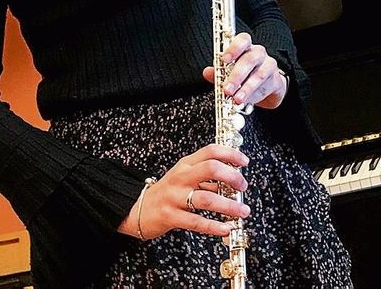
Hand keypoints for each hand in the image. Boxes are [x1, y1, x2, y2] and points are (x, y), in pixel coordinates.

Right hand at [119, 144, 249, 239]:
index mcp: (185, 165)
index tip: (244, 162)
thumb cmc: (166, 193)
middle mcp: (180, 178)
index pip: (210, 151)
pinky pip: (196, 222)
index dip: (231, 155)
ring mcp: (174, 197)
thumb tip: (232, 180)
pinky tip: (225, 228)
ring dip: (229, 206)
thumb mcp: (184, 177)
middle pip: (211, 169)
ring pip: (207, 198)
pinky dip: (214, 226)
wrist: (137, 210)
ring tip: (242, 211)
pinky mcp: (170, 216)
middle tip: (243, 187)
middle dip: (232, 177)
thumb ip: (205, 177)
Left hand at [202, 32, 287, 108]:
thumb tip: (207, 72)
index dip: (234, 48)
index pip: (243, 40)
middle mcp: (258, 54)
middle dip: (236, 75)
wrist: (267, 86)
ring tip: (237, 99)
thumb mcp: (230, 72)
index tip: (224, 59)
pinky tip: (246, 101)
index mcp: (246, 47)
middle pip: (249, 59)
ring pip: (259, 74)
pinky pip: (265, 87)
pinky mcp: (275, 80)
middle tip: (227, 88)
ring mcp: (268, 66)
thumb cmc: (246, 75)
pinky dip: (253, 95)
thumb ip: (218, 72)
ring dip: (246, 88)